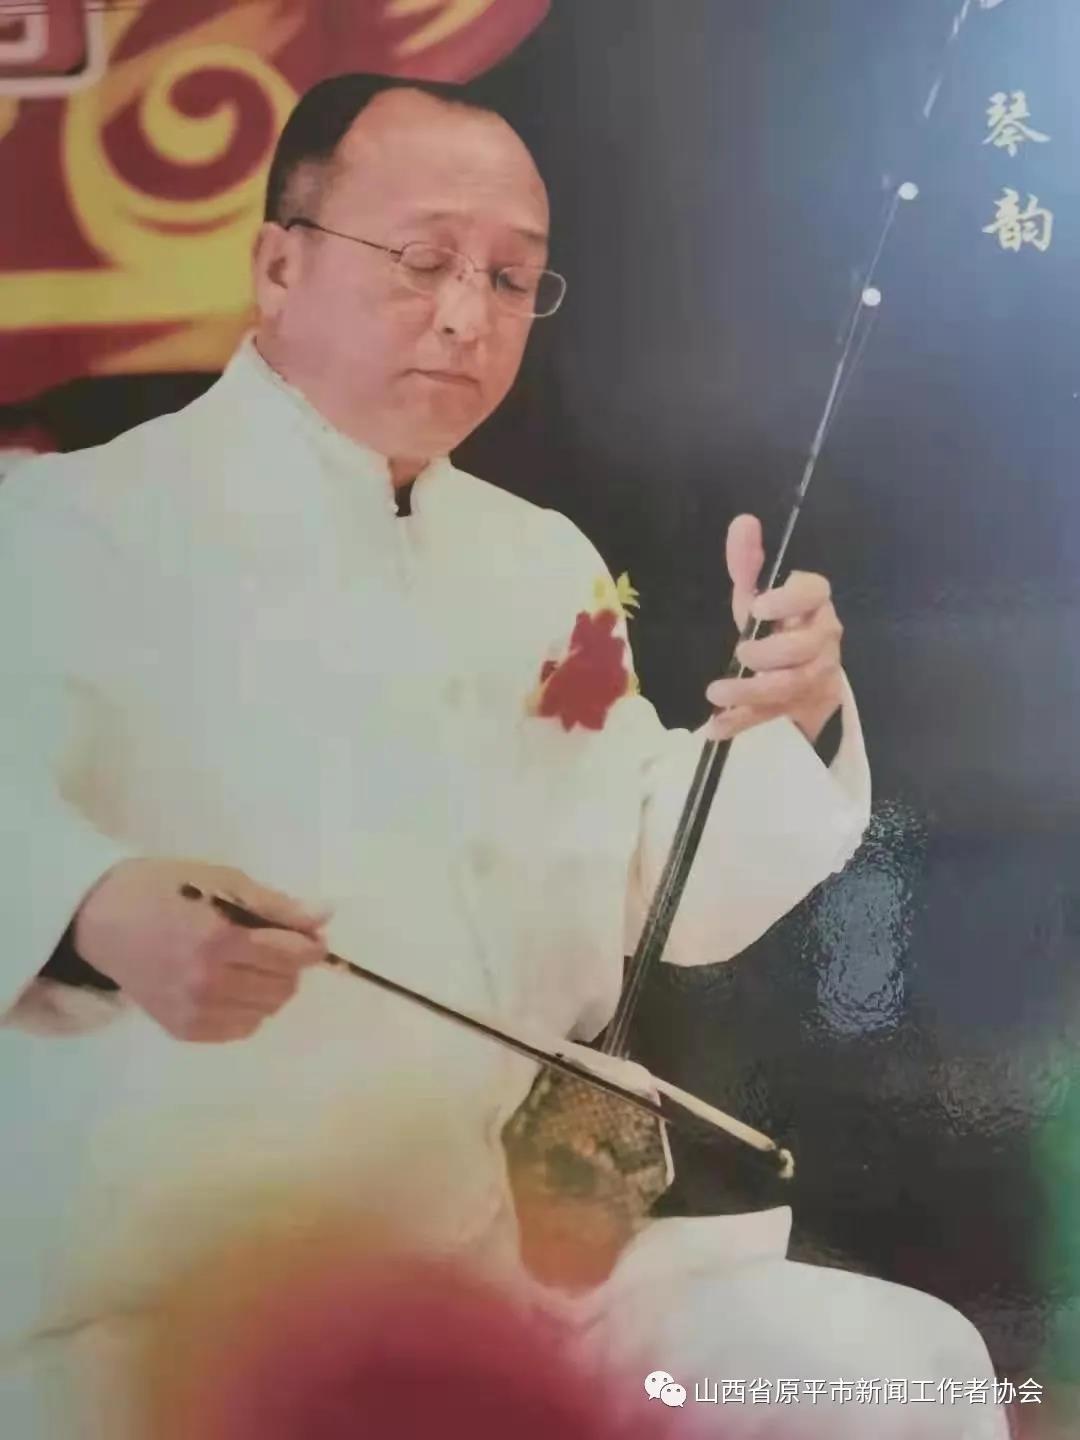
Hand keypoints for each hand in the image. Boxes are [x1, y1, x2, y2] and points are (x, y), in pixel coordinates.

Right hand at [73, 858, 330, 1041]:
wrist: (103, 919)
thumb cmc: (166, 889)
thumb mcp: (223, 881)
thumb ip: (276, 905)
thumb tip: (325, 916)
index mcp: (219, 938)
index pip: (289, 955)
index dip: (311, 947)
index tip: (312, 938)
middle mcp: (207, 981)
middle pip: (283, 986)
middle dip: (290, 966)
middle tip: (274, 946)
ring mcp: (193, 1010)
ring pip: (266, 1010)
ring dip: (271, 988)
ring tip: (249, 964)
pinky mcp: (182, 1029)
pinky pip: (241, 1029)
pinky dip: (248, 1010)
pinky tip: (232, 986)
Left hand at [705, 514, 844, 744]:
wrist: (803, 680)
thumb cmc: (778, 628)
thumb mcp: (759, 595)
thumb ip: (748, 562)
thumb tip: (743, 520)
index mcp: (814, 605)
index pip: (815, 594)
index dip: (790, 601)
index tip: (759, 608)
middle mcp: (822, 640)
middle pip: (806, 647)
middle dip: (771, 652)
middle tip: (741, 651)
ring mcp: (814, 677)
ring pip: (791, 685)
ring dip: (753, 690)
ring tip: (716, 691)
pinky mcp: (797, 708)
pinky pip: (771, 717)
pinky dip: (741, 722)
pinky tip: (715, 727)